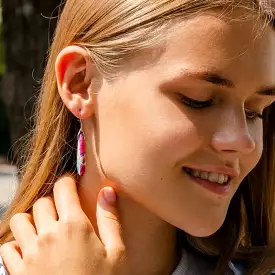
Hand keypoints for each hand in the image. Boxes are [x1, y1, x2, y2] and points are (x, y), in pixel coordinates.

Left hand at [0, 175, 126, 274]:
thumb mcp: (116, 253)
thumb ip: (110, 218)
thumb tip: (108, 191)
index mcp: (74, 226)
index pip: (63, 188)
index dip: (68, 182)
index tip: (72, 185)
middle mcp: (48, 234)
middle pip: (43, 201)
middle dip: (53, 202)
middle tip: (63, 212)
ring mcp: (30, 253)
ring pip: (21, 219)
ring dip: (32, 220)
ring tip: (45, 229)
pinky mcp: (18, 271)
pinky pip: (7, 247)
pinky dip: (17, 244)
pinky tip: (31, 251)